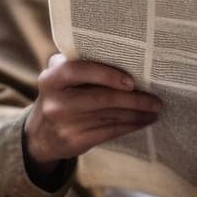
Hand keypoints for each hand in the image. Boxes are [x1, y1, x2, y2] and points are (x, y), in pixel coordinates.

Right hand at [23, 54, 161, 176]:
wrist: (41, 135)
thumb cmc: (60, 97)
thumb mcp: (59, 79)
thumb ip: (78, 65)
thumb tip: (122, 56)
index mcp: (51, 79)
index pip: (77, 70)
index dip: (106, 74)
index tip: (131, 81)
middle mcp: (56, 102)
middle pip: (101, 98)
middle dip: (133, 99)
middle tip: (155, 100)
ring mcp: (65, 124)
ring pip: (110, 116)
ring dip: (137, 113)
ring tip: (155, 109)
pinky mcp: (76, 141)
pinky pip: (110, 131)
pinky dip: (130, 125)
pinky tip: (144, 121)